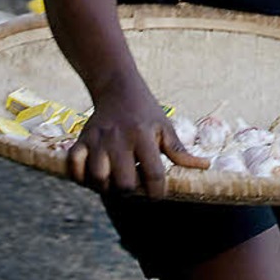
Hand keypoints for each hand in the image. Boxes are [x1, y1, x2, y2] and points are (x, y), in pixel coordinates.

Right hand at [66, 79, 208, 198]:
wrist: (117, 86)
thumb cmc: (145, 111)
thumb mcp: (164, 126)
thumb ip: (180, 151)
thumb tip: (204, 166)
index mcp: (144, 135)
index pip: (154, 175)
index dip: (158, 192)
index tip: (157, 193)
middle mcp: (120, 138)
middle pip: (125, 184)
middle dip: (131, 191)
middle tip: (133, 184)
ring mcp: (99, 139)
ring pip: (99, 179)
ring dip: (106, 186)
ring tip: (114, 180)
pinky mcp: (82, 139)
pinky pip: (75, 167)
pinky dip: (81, 177)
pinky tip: (93, 175)